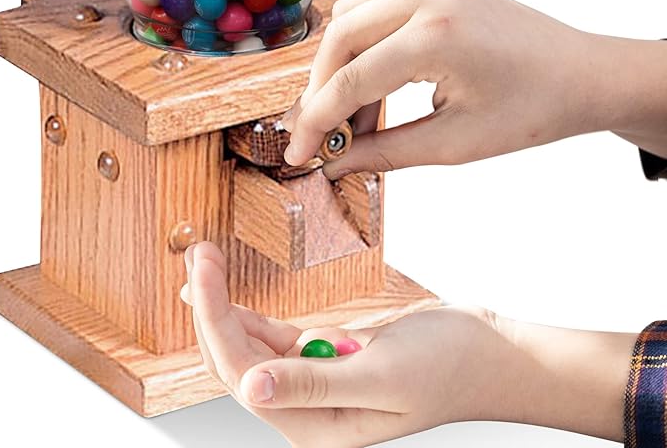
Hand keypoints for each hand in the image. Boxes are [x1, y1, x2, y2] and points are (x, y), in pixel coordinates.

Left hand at [181, 241, 500, 447]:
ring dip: (226, 307)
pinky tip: (231, 298)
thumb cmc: (449, 367)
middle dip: (212, 308)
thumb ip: (315, 382)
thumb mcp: (382, 374)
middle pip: (240, 360)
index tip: (203, 273)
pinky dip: (253, 314)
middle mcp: (309, 412)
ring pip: (253, 346)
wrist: (489, 352)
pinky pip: (278, 337)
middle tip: (196, 256)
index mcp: (316, 428)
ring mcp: (317, 384)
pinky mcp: (328, 357)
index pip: (246, 374)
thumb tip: (252, 389)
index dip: (217, 320)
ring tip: (204, 266)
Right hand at [283, 0, 666, 176]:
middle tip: (323, 134)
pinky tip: (378, 80)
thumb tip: (333, 163)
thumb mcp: (455, 142)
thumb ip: (383, 152)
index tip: (298, 153)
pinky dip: (364, 40)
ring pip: (351, 15)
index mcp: (438, 35)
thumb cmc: (533, 110)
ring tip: (360, 114)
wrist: (583, 74)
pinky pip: (376, 3)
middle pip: (340, 38)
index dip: (317, 123)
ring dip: (341, 63)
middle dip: (322, 90)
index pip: (351, 81)